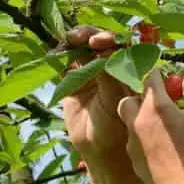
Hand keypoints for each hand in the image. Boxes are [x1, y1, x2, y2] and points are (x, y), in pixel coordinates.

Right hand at [59, 26, 135, 161]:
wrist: (98, 148)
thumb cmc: (116, 126)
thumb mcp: (115, 99)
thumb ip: (109, 76)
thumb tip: (102, 51)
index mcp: (128, 68)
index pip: (120, 44)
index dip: (110, 38)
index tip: (99, 41)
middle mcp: (111, 66)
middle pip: (100, 42)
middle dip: (90, 35)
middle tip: (79, 37)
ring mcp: (92, 72)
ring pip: (83, 49)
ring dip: (75, 41)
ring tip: (68, 40)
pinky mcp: (75, 79)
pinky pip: (67, 63)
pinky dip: (60, 56)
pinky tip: (55, 53)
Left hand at [117, 70, 183, 183]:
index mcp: (156, 107)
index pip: (149, 77)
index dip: (159, 76)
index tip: (168, 82)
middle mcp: (137, 122)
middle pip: (129, 98)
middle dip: (142, 98)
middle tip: (162, 105)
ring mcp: (132, 143)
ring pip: (129, 122)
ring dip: (142, 119)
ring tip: (164, 129)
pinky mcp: (133, 161)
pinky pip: (134, 142)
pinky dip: (144, 140)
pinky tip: (163, 150)